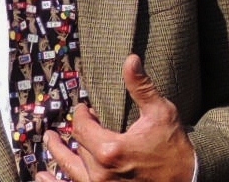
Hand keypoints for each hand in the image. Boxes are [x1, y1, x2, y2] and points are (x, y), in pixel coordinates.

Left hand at [41, 55, 194, 181]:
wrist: (186, 179)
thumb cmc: (173, 146)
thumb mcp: (160, 112)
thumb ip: (140, 87)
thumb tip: (130, 59)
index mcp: (110, 149)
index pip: (82, 128)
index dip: (81, 115)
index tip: (85, 107)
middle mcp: (100, 172)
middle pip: (77, 147)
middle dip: (76, 132)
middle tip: (72, 123)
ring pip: (70, 169)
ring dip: (57, 155)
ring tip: (49, 141)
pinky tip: (42, 177)